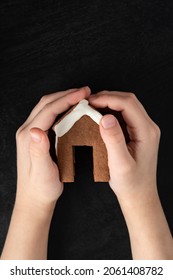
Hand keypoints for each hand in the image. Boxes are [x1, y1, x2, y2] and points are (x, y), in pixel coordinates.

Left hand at [15, 86, 90, 211]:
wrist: (34, 198)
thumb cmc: (41, 187)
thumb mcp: (42, 171)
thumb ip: (38, 150)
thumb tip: (36, 130)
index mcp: (29, 136)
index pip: (49, 109)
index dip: (67, 98)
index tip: (83, 93)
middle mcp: (28, 131)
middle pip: (47, 104)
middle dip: (66, 94)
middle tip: (85, 91)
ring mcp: (31, 133)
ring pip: (47, 108)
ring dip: (63, 99)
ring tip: (80, 97)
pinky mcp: (36, 137)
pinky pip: (49, 116)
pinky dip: (61, 109)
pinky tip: (72, 111)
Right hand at [89, 91, 160, 204]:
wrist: (139, 194)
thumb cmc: (131, 183)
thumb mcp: (120, 163)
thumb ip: (113, 139)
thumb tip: (105, 117)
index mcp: (146, 132)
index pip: (128, 104)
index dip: (108, 98)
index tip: (90, 101)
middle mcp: (147, 127)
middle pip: (128, 102)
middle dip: (107, 98)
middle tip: (88, 103)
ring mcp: (143, 130)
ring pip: (125, 107)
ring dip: (108, 104)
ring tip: (91, 108)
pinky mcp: (136, 133)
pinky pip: (123, 117)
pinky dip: (109, 113)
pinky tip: (98, 118)